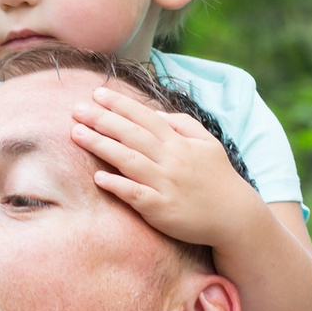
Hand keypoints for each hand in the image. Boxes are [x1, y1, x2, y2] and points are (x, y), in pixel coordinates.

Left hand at [70, 86, 266, 250]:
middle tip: (76, 109)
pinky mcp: (161, 209)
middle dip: (102, 120)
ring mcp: (165, 184)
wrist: (235, 217)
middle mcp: (170, 160)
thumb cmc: (218, 179)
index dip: (120, 105)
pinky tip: (98, 177)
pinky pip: (136, 194)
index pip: (145, 118)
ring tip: (77, 134)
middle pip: (132, 135)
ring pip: (129, 160)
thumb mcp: (208, 144)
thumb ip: (183, 125)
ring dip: (101, 146)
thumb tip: (157, 115)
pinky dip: (117, 185)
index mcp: (179, 143)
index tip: (97, 93)